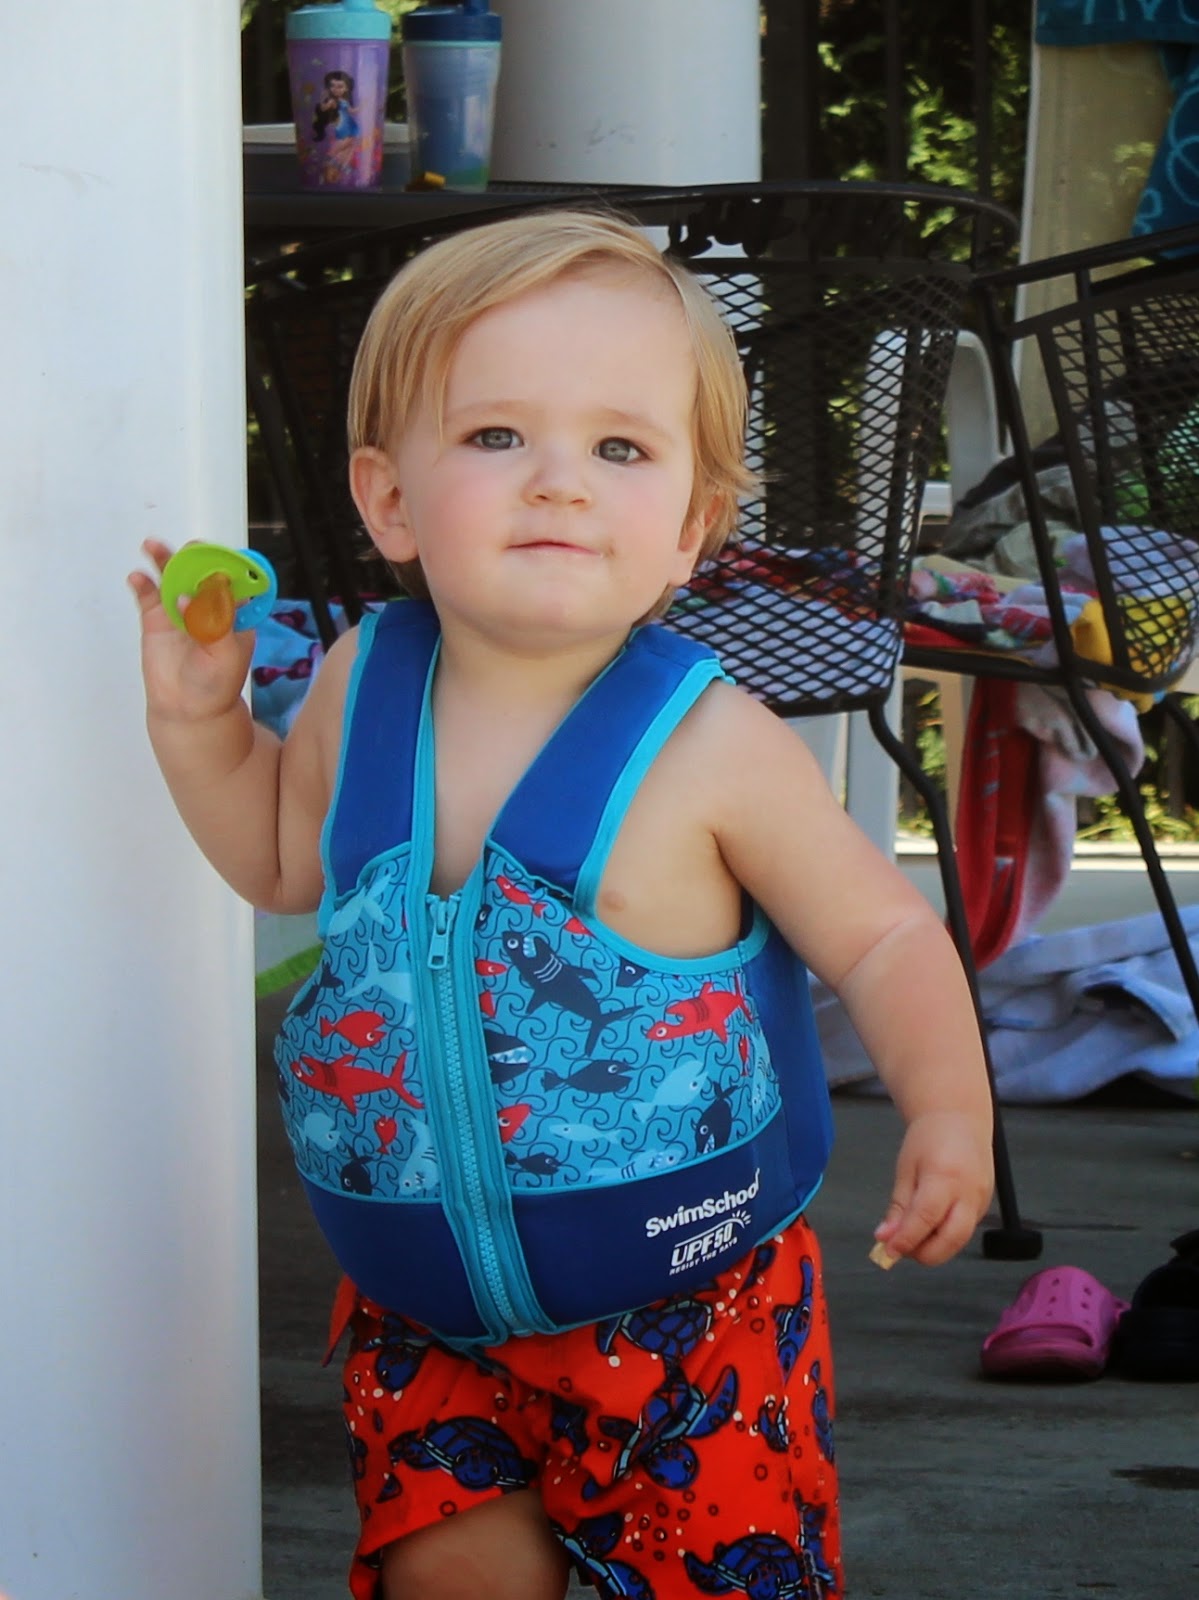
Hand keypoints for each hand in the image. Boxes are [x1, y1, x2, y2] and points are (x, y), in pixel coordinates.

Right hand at [127, 538, 255, 724]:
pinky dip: (143, 583)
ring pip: (173, 577)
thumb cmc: (216, 684)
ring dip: (164, 560)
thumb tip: (188, 598)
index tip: (215, 561)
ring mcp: (180, 609)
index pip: (232, 582)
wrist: (189, 710)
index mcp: (233, 613)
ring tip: (153, 546)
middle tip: (187, 552)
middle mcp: (206, 605)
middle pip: (200, 572)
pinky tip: (138, 578)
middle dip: (194, 558)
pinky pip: (149, 595)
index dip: (224, 567)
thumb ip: (212, 624)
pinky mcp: (157, 619)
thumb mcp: (225, 655)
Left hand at [873, 1110, 994, 1266]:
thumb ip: (898, 1207)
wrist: (960, 1119)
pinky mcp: (986, 1206)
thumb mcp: (906, 1169)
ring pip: (959, 1241)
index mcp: (944, 1176)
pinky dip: (945, 1237)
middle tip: (900, 1248)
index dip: (906, 1240)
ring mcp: (982, 1201)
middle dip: (924, 1253)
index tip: (887, 1251)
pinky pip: (965, 1231)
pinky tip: (929, 1227)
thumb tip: (885, 1238)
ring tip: (912, 1236)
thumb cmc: (928, 1139)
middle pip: (951, 1239)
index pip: (926, 1218)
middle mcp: (969, 1192)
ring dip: (934, 1248)